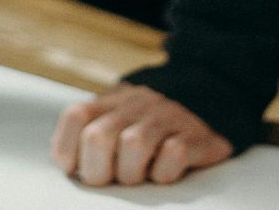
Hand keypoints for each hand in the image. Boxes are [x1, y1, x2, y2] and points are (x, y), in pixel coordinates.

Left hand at [51, 83, 233, 185]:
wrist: (210, 99)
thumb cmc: (152, 126)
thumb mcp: (117, 119)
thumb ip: (90, 133)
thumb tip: (67, 163)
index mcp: (112, 102)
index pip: (76, 116)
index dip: (67, 149)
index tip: (76, 168)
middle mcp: (136, 105)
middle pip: (98, 136)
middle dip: (98, 171)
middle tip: (111, 179)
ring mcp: (166, 117)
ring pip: (134, 144)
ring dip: (132, 173)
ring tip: (140, 176)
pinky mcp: (195, 134)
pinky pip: (173, 154)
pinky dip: (165, 172)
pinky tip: (165, 172)